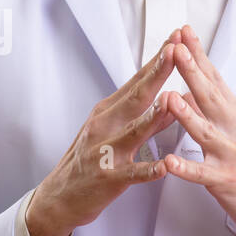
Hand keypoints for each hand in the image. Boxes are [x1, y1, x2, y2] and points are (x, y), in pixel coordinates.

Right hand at [25, 31, 185, 235]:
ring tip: (170, 101)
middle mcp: (104, 125)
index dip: (156, 60)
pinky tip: (163, 167)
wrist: (59, 196)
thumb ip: (146, 117)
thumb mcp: (114, 132)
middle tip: (176, 51)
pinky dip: (148, 170)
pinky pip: (132, 173)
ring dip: (152, 116)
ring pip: (132, 131)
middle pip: (136, 97)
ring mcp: (105, 151)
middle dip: (157, 73)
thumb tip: (175, 98)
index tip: (175, 39)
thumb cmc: (90, 161)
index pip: (137, 81)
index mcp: (107, 111)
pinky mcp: (108, 178)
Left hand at [159, 25, 235, 235]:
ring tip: (169, 98)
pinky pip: (202, 174)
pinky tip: (169, 162)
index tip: (183, 32)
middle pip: (210, 96)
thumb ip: (212, 110)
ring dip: (186, 115)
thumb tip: (188, 89)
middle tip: (176, 48)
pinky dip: (186, 168)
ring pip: (205, 132)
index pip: (214, 79)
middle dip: (192, 71)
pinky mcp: (225, 181)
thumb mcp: (235, 132)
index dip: (198, 55)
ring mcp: (231, 155)